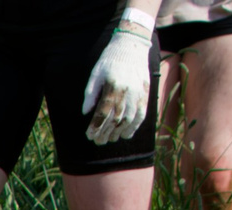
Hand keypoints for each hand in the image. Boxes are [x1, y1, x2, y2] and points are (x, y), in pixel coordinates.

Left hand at [82, 17, 153, 145]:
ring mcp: (138, 93)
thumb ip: (90, 94)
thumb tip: (85, 113)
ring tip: (110, 139)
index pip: (103, 113)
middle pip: (116, 119)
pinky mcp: (146, 92)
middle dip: (105, 133)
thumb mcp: (95, 74)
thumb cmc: (110, 60)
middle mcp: (127, 91)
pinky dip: (135, 126)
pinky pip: (142, 114)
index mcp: (113, 87)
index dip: (95, 127)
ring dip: (119, 133)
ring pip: (129, 119)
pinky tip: (127, 134)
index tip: (89, 135)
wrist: (132, 45)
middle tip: (98, 142)